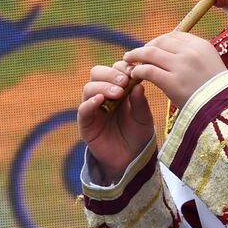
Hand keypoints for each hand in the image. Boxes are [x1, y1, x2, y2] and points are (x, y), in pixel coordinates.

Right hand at [78, 59, 155, 179]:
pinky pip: (83, 109)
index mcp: (118, 89)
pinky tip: (101, 101)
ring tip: (118, 93)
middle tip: (125, 81)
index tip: (135, 71)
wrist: (131, 159)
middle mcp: (102, 94)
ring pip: (89, 88)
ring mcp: (92, 108)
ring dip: (103, 87)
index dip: (122, 68)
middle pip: (97, 73)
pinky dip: (90, 103)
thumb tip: (138, 83)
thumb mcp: (144, 117)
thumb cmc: (138, 135)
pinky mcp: (85, 123)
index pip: (114, 69)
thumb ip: (140, 101)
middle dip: (111, 74)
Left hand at [122, 32, 224, 109]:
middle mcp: (191, 52)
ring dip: (136, 56)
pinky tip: (134, 75)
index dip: (158, 40)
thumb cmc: (216, 90)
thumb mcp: (209, 64)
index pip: (174, 36)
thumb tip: (170, 51)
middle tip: (135, 55)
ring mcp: (181, 66)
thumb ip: (192, 55)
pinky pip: (148, 71)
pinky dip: (138, 71)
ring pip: (150, 54)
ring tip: (128, 61)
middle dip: (145, 47)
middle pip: (160, 42)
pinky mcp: (172, 82)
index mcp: (201, 46)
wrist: (224, 109)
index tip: (150, 47)